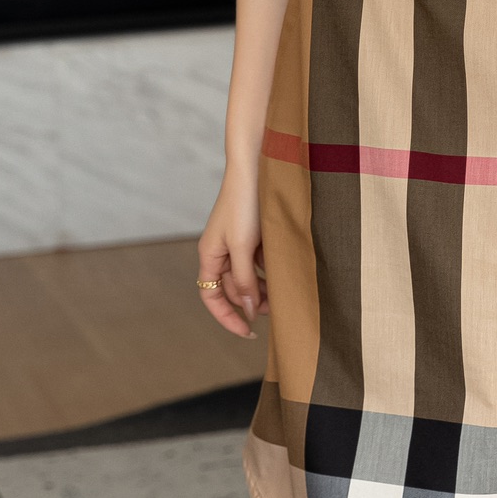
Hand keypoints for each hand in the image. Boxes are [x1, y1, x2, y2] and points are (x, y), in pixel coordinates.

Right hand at [197, 165, 269, 338]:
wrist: (258, 165)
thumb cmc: (245, 204)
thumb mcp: (243, 247)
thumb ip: (243, 281)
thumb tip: (248, 311)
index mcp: (210, 255)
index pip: (211, 298)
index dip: (227, 318)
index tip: (248, 332)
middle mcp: (220, 251)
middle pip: (232, 289)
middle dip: (252, 303)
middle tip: (277, 310)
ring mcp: (237, 241)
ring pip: (248, 276)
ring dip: (264, 287)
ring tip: (285, 293)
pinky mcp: (253, 232)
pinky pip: (259, 260)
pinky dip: (271, 269)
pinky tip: (286, 270)